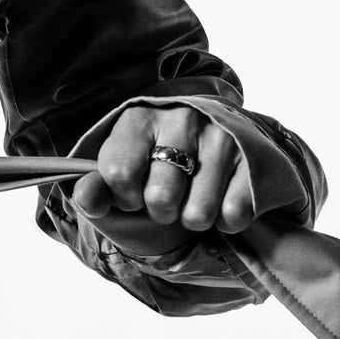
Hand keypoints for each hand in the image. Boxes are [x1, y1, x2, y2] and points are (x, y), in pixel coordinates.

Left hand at [72, 104, 254, 234]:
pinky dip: (225, 220)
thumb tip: (86, 198)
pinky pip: (233, 214)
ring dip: (193, 218)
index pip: (118, 173)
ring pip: (198, 214)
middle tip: (167, 197)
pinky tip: (221, 198)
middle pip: (160, 197)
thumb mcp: (121, 169)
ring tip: (194, 198)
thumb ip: (96, 187)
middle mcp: (181, 118)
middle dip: (161, 211)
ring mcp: (221, 135)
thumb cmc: (158, 159)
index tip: (132, 194)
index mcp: (139, 118)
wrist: (217, 134)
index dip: (123, 197)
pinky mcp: (253, 156)